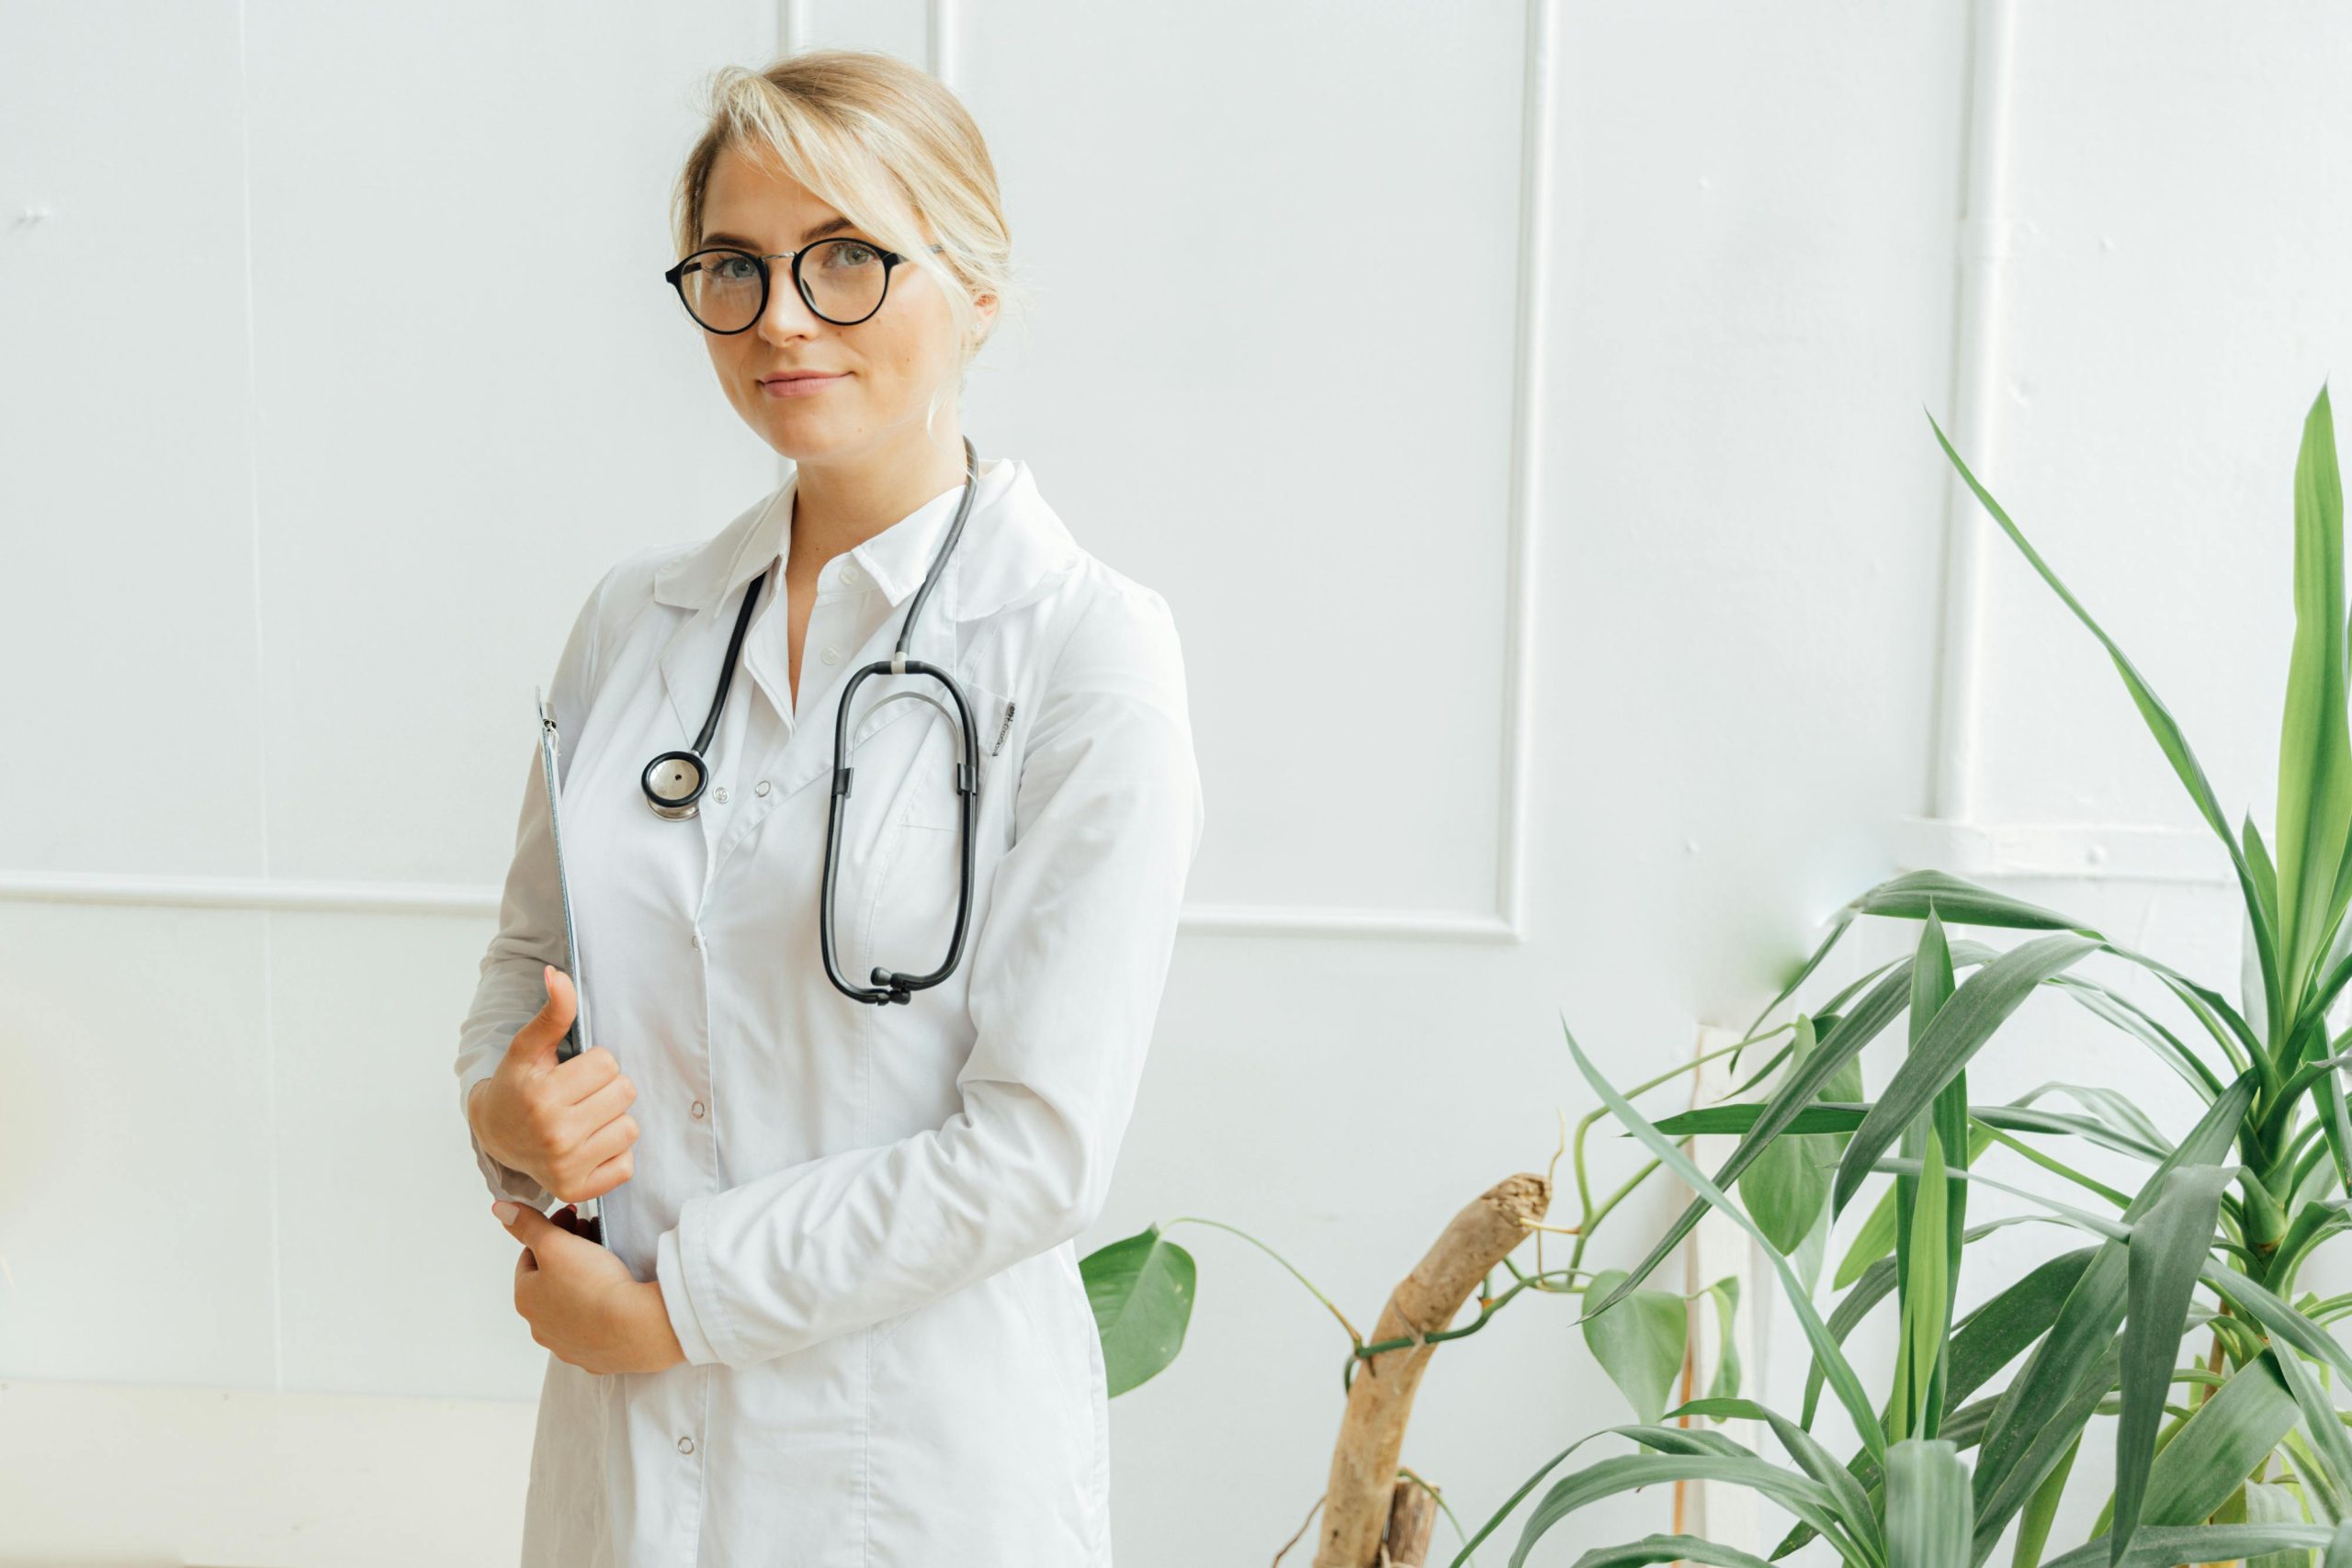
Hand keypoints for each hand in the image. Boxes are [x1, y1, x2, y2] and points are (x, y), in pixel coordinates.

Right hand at [469, 965, 639, 1204]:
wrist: (495, 1136)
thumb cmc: (517, 1086)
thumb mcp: (528, 1046)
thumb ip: (552, 1012)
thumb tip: (558, 974)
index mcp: (542, 1096)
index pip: (608, 1064)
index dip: (595, 1064)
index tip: (571, 1073)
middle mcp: (555, 1135)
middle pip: (624, 1092)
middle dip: (607, 1088)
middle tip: (579, 1095)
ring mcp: (567, 1167)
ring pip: (630, 1127)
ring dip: (613, 1119)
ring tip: (585, 1118)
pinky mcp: (578, 1189)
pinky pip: (627, 1163)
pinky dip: (613, 1153)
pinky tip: (589, 1144)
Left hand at [493, 1199, 685, 1374]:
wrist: (637, 1327)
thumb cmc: (594, 1286)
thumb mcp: (555, 1243)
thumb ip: (528, 1225)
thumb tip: (502, 1211)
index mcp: (526, 1299)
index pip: (531, 1256)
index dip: (551, 1233)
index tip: (572, 1219)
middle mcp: (541, 1327)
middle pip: (551, 1280)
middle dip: (569, 1255)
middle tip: (591, 1235)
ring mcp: (568, 1345)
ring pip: (572, 1304)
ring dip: (584, 1281)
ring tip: (609, 1261)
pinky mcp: (596, 1356)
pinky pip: (595, 1326)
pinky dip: (602, 1308)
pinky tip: (618, 1295)